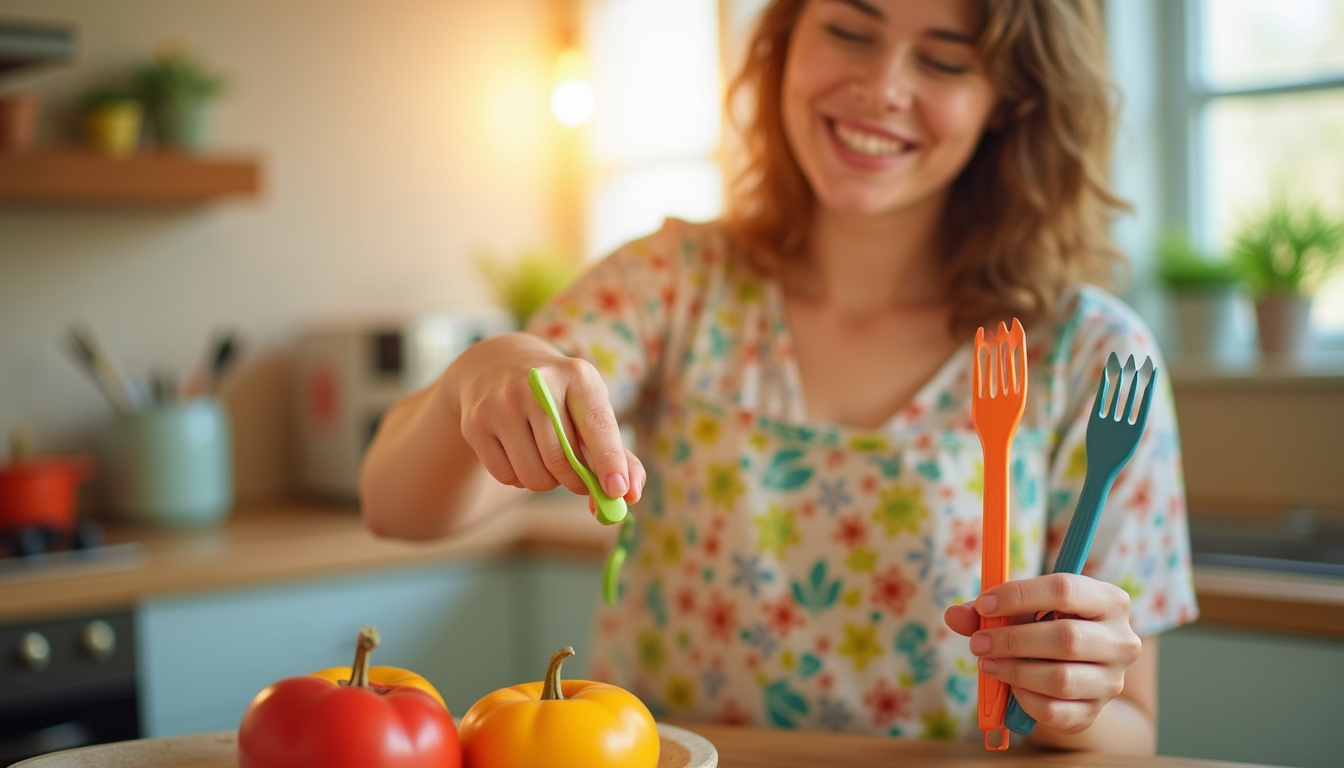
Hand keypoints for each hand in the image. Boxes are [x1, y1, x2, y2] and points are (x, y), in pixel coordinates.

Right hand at [448, 333, 644, 503]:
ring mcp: (501, 403)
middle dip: (577, 482)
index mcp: (576, 376)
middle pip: (562, 459)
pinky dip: (520, 479)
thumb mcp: (590, 409)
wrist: (497, 365)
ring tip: (547, 461)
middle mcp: (536, 384)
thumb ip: (618, 454)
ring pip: (533, 474)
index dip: (609, 460)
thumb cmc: (560, 399)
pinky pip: (506, 476)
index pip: (597, 424)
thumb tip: (629, 496)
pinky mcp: (475, 424)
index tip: (618, 491)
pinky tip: (521, 455)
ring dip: (547, 483)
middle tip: (583, 484)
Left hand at [943, 573, 1141, 734]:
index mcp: (1110, 600)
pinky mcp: (1094, 712)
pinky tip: (1011, 687)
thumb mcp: (1023, 610)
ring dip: (1014, 671)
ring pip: (1061, 679)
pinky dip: (1025, 699)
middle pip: (1066, 638)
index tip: (984, 604)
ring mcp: (1111, 681)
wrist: (1078, 672)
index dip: (1018, 595)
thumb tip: (954, 615)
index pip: (1065, 589)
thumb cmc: (1046, 627)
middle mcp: (1122, 641)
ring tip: (987, 664)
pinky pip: (1055, 710)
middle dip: (1012, 640)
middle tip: (978, 642)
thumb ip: (988, 610)